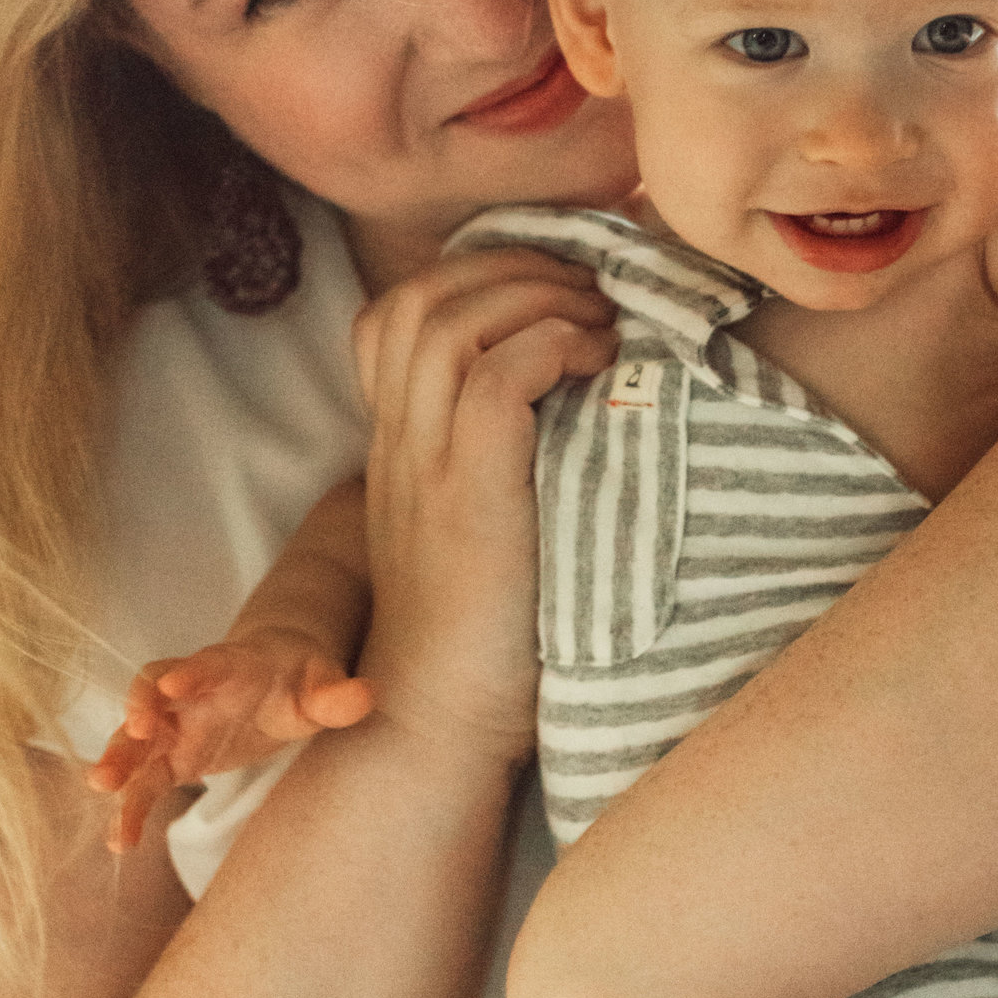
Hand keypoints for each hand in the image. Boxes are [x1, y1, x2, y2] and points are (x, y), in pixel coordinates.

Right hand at [84, 632, 373, 854]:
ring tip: (103, 788)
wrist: (276, 675)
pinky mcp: (173, 756)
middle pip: (152, 695)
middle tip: (132, 734)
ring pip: (136, 740)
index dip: (190, 672)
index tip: (174, 686)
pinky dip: (129, 809)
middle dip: (138, 712)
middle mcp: (191, 692)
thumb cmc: (299, 677)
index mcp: (230, 666)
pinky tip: (119, 842)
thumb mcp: (322, 684)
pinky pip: (143, 782)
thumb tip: (366, 694)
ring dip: (118, 760)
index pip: (206, 663)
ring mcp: (176, 724)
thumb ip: (337, 695)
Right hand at [349, 250, 617, 764]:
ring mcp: (424, 467)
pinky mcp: (465, 497)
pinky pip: (494, 375)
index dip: (476, 275)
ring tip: (601, 324)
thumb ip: (504, 472)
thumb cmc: (483, 647)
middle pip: (420, 296)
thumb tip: (591, 413)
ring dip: (539, 297)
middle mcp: (398, 444)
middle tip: (589, 290)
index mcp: (398, 448)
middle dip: (513, 265)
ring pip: (451, 319)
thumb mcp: (484, 536)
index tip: (557, 290)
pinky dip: (553, 345)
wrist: (437, 731)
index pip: (396, 314)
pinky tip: (600, 365)